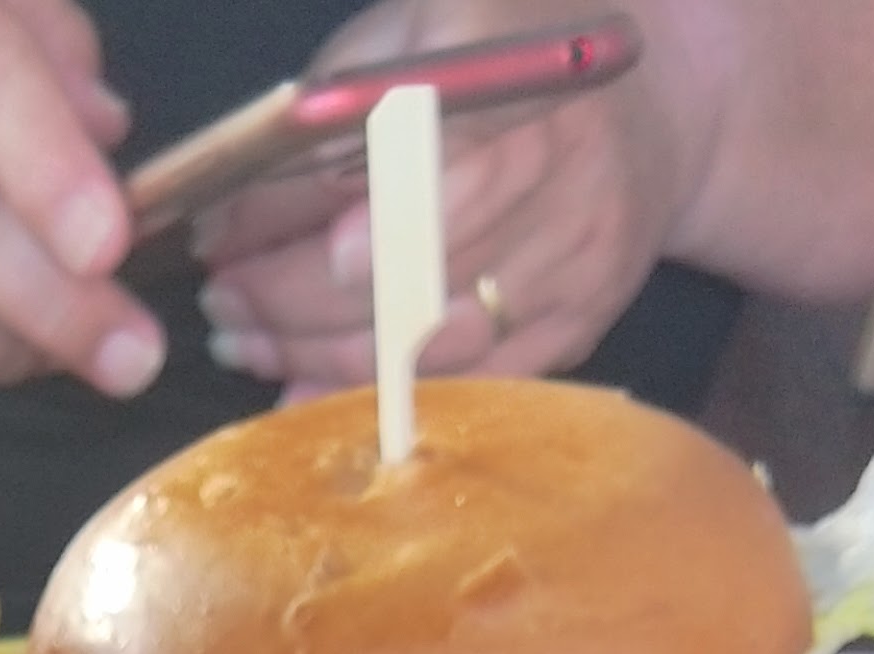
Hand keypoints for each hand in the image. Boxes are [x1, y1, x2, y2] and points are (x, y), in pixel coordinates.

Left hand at [192, 0, 699, 390]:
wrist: (651, 112)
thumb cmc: (501, 62)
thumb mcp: (418, 31)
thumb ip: (340, 101)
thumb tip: (240, 203)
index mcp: (511, 60)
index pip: (382, 154)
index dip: (298, 208)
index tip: (223, 235)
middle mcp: (558, 154)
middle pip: (399, 258)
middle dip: (289, 291)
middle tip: (222, 298)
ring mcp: (576, 248)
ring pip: (422, 336)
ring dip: (315, 351)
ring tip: (248, 338)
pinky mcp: (580, 321)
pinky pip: (461, 384)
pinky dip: (372, 396)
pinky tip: (304, 386)